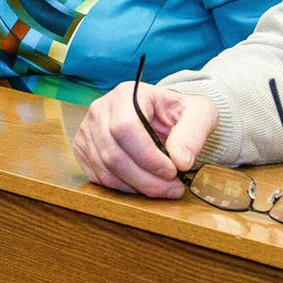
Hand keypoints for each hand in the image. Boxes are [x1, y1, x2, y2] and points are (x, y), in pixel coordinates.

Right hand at [72, 80, 218, 200]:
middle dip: (146, 178)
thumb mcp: (200, 114)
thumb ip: (194, 133)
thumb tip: (180, 160)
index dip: (148, 156)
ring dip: (137, 187)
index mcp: (127, 94)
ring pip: (106, 170)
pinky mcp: (83, 149)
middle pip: (114, 154)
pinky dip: (123, 188)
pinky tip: (144, 184)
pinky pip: (99, 178)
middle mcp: (101, 109)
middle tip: (172, 187)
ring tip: (163, 188)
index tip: (172, 171)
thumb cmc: (180, 113)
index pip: (126, 128)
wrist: (165, 117)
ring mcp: (88, 130)